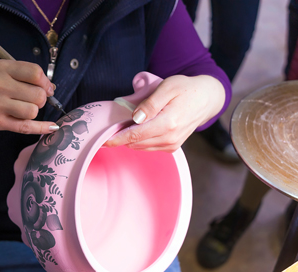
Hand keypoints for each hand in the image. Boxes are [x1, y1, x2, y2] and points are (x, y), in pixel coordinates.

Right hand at [0, 59, 57, 133]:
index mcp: (1, 68)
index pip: (35, 73)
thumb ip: (21, 73)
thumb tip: (49, 87)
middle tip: (33, 99)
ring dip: (33, 111)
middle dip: (41, 98)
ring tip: (23, 108)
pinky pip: (26, 127)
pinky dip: (41, 128)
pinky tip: (51, 127)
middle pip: (38, 95)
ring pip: (33, 111)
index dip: (45, 82)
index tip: (47, 87)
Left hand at [104, 75, 224, 151]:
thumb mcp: (167, 88)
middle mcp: (170, 138)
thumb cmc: (185, 89)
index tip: (103, 140)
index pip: (135, 135)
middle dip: (121, 137)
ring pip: (141, 147)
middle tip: (112, 126)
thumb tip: (135, 118)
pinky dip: (140, 140)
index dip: (116, 139)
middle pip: (135, 143)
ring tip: (126, 124)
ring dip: (130, 139)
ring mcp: (171, 144)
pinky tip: (139, 129)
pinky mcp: (172, 147)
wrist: (206, 99)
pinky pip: (149, 147)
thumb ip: (150, 104)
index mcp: (168, 123)